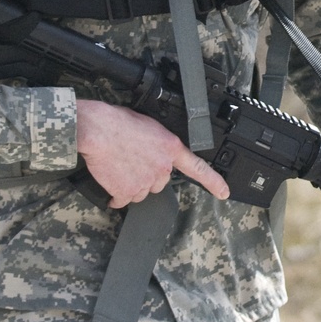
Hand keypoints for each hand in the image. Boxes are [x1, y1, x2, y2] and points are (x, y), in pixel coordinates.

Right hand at [76, 98, 229, 207]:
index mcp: (170, 148)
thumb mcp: (149, 126)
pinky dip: (116, 193)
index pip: (199, 168)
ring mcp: (145, 182)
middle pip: (159, 181)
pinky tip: (110, 177)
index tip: (224, 192)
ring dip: (131, 183)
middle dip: (147, 175)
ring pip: (141, 191)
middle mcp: (162, 167)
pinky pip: (123, 199)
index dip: (213, 182)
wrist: (96, 130)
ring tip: (119, 164)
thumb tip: (155, 152)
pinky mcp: (127, 192)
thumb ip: (159, 143)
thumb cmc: (116, 121)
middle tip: (132, 160)